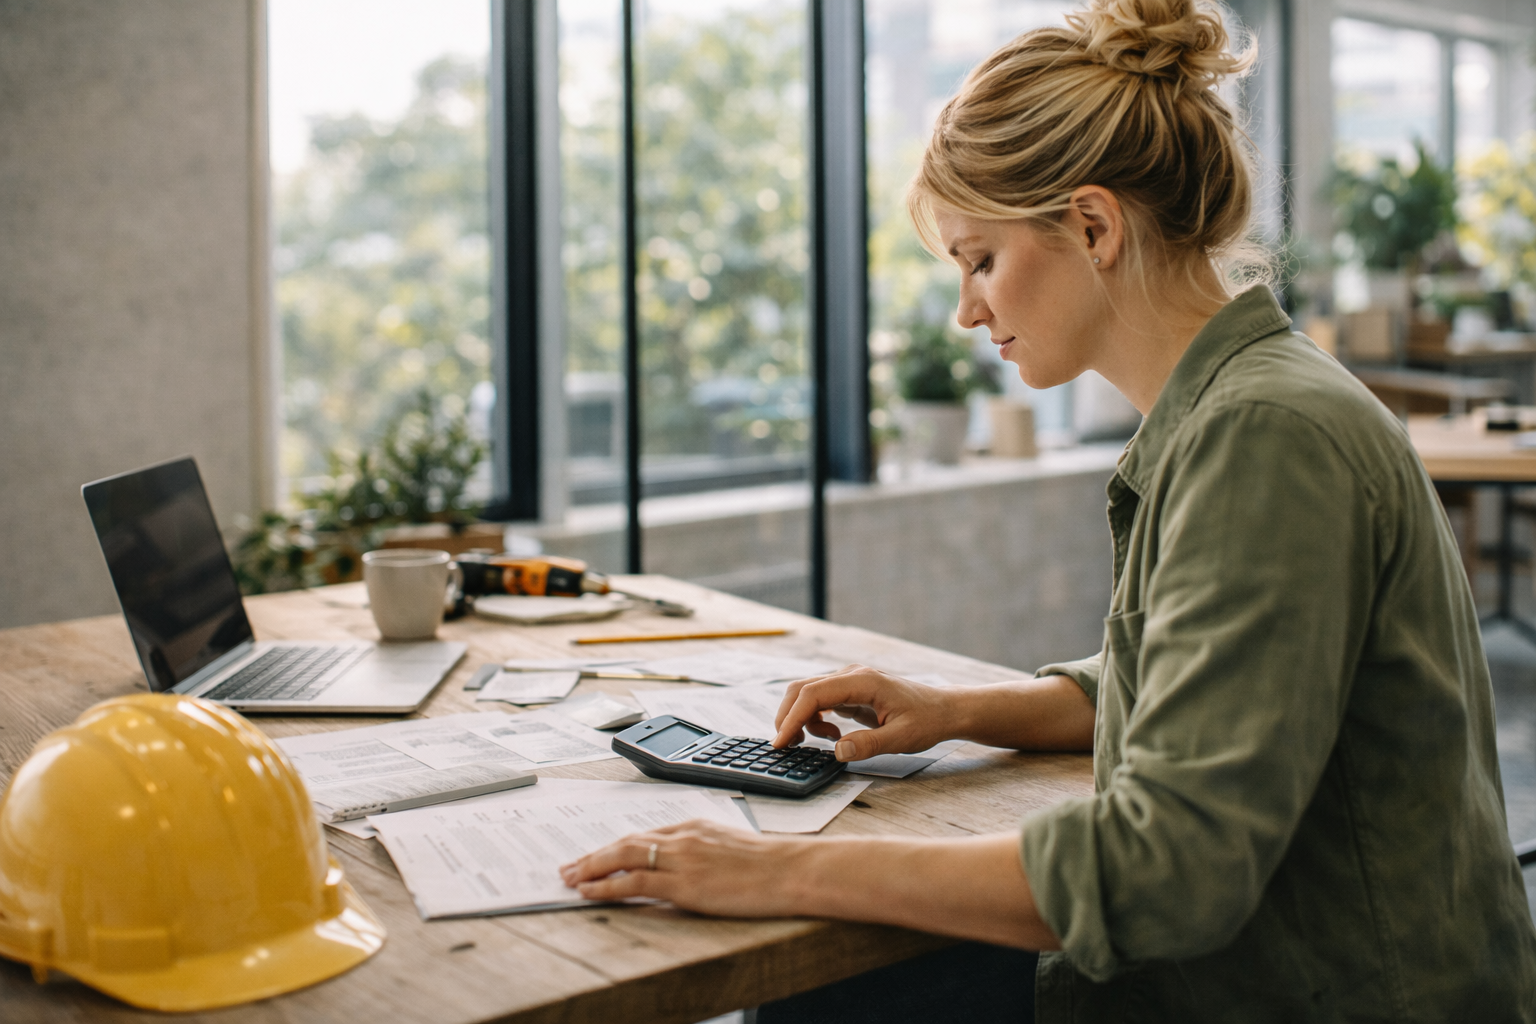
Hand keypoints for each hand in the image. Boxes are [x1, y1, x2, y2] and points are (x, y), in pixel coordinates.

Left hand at [559, 819, 804, 915]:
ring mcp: (682, 859)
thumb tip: (687, 865)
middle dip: (594, 855)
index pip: (644, 834)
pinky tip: (589, 891)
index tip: (597, 855)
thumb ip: (704, 850)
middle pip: (626, 841)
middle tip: (569, 866)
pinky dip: (606, 886)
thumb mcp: (731, 847)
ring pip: (624, 857)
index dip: (615, 846)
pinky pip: (634, 883)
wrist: (791, 870)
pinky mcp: (683, 884)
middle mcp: (683, 837)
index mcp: (694, 826)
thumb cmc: (770, 864)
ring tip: (569, 878)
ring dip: (591, 867)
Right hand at [773, 664, 957, 760]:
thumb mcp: (902, 738)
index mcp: (863, 681)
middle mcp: (852, 675)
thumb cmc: (927, 720)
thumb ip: (869, 744)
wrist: (943, 710)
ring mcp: (849, 682)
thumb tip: (838, 751)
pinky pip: (820, 701)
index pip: (814, 693)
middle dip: (788, 716)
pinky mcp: (850, 691)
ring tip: (815, 742)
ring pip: (808, 694)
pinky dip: (815, 719)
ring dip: (801, 719)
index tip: (782, 742)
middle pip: (803, 689)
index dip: (793, 717)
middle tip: (786, 746)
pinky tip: (832, 735)